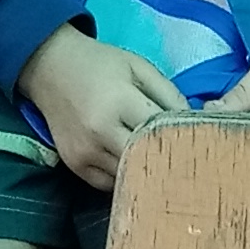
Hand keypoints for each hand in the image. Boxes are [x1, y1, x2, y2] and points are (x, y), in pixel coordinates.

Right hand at [17, 26, 186, 191]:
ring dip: (146, 172)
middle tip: (187, 164)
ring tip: (163, 167)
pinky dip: (124, 178)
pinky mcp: (75, 166)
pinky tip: (134, 167)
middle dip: (167, 161)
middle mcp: (100, 131)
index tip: (200, 143)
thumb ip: (169, 93)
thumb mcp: (138, 66)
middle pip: (146, 159)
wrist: (50, 67)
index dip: (182, 137)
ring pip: (128, 176)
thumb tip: (194, 122)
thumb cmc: (100, 64)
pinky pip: (108, 185)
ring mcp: (85, 152)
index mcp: (119, 101)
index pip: (160, 130)